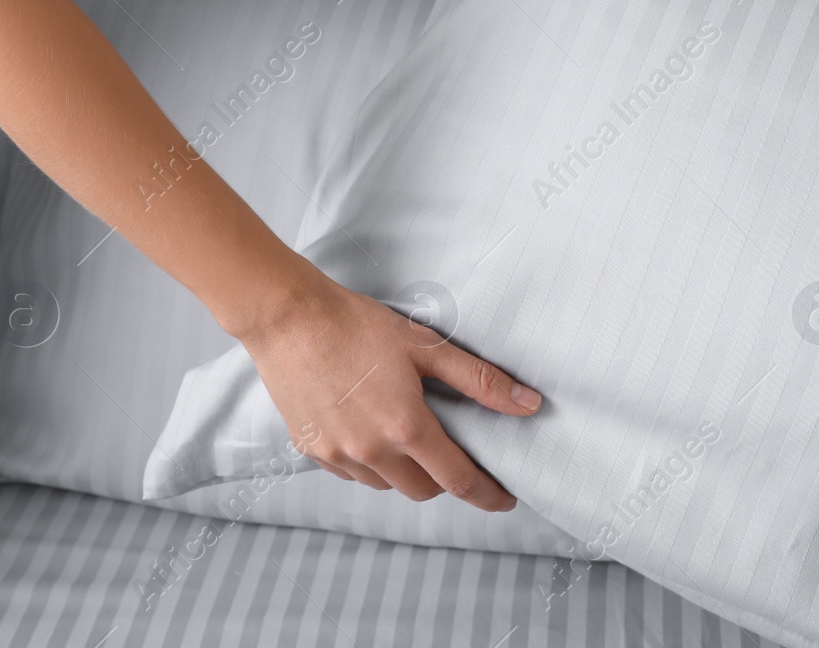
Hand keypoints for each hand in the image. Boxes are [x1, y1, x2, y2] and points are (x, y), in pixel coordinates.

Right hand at [237, 275, 541, 511]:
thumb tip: (530, 405)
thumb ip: (481, 381)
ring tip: (411, 434)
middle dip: (446, 478)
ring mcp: (337, 455)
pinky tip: (373, 430)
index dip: (488, 494)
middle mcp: (371, 452)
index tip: (505, 500)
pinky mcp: (311, 450)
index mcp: (406, 428)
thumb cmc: (359, 326)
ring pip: (387, 484)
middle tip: (455, 451)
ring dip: (408, 471)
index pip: (459, 480)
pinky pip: (353, 474)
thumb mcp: (428, 347)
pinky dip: (372, 463)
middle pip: (424, 490)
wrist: (289, 318)